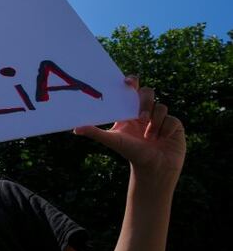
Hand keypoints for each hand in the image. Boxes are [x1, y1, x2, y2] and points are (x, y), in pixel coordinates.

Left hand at [74, 76, 185, 192]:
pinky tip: (162, 139)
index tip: (128, 82)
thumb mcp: (113, 141)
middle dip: (145, 103)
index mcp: (130, 112)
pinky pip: (172, 119)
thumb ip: (95, 133)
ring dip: (155, 122)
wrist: (153, 169)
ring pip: (161, 106)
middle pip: (147, 93)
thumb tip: (75, 129)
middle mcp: (145, 112)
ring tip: (150, 137)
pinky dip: (166, 129)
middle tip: (142, 117)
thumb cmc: (132, 154)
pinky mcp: (174, 125)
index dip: (132, 82)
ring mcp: (161, 118)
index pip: (132, 90)